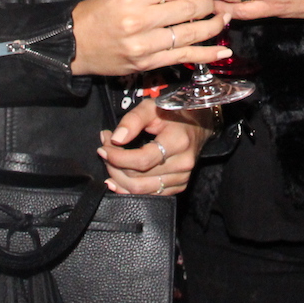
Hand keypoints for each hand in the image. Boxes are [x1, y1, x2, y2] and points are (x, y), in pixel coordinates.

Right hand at [70, 0, 230, 76]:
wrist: (74, 45)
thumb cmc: (96, 15)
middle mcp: (140, 21)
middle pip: (187, 9)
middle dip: (208, 3)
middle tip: (215, 0)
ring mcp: (145, 46)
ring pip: (190, 33)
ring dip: (212, 25)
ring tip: (223, 18)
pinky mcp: (148, 64)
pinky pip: (184, 57)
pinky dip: (207, 54)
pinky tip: (223, 51)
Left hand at [98, 99, 212, 195]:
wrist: (199, 123)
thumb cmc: (173, 113)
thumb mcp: (152, 107)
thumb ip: (133, 120)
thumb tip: (115, 139)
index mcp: (178, 142)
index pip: (141, 160)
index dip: (117, 157)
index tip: (103, 147)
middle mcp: (182, 164)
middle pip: (138, 178)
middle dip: (113, 166)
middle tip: (105, 150)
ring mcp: (182, 178)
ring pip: (140, 190)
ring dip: (118, 178)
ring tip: (111, 161)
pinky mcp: (180, 186)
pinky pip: (149, 195)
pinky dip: (129, 188)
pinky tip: (119, 178)